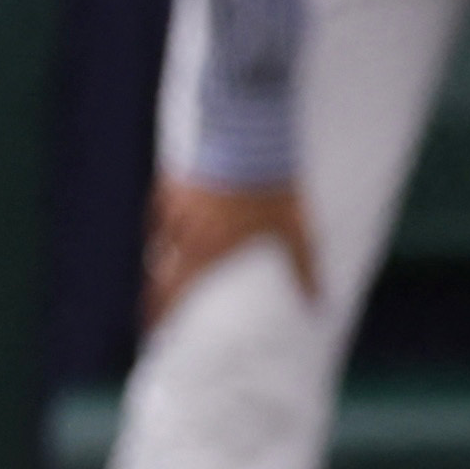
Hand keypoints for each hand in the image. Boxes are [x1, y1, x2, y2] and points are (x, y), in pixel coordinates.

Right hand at [146, 177, 317, 327]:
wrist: (248, 137)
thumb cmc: (272, 187)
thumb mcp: (295, 230)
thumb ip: (304, 269)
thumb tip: (318, 303)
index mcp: (207, 252)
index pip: (172, 293)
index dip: (158, 315)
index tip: (151, 331)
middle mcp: (184, 234)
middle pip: (157, 275)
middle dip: (153, 297)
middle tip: (152, 312)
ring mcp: (175, 208)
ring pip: (159, 244)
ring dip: (163, 261)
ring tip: (168, 271)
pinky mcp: (174, 184)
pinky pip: (162, 212)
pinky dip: (165, 225)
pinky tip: (173, 226)